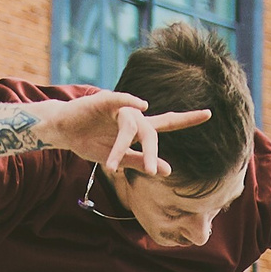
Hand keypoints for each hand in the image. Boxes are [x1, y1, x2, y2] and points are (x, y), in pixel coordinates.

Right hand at [41, 92, 210, 177]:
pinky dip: (129, 101)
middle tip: (154, 171)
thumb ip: (140, 162)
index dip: (187, 119)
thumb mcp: (116, 159)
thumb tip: (169, 170)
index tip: (209, 113)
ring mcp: (118, 108)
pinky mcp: (102, 102)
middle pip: (151, 131)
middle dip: (152, 152)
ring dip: (123, 148)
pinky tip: (141, 105)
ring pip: (131, 128)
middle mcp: (132, 116)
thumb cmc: (89, 142)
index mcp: (138, 129)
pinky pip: (118, 100)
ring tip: (114, 167)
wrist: (62, 131)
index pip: (168, 123)